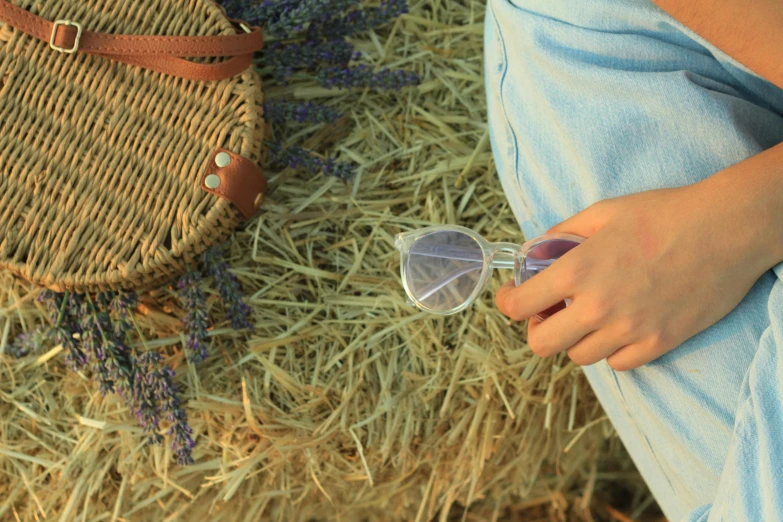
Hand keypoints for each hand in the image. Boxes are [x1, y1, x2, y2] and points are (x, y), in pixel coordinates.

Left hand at [495, 180, 779, 370]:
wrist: (725, 229)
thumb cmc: (662, 214)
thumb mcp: (602, 212)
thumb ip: (561, 234)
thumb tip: (534, 251)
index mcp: (575, 271)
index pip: (518, 306)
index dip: (508, 302)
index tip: (513, 296)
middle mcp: (596, 308)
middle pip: (541, 345)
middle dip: (539, 329)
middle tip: (549, 313)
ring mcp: (628, 330)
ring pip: (579, 357)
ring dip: (576, 339)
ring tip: (589, 317)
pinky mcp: (658, 344)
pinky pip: (618, 364)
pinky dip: (612, 350)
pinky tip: (619, 328)